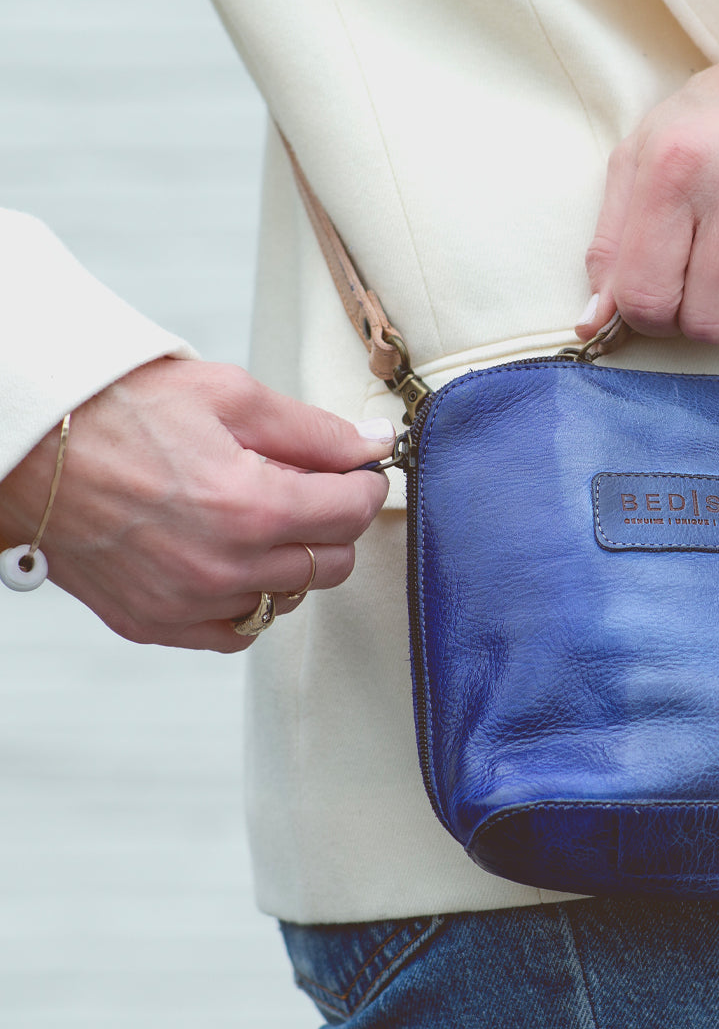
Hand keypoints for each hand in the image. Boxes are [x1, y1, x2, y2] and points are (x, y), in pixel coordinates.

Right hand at [0, 358, 392, 651]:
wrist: (31, 445)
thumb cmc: (120, 411)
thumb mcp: (231, 396)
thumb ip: (315, 431)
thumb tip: (373, 445)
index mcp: (250, 506)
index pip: (352, 514)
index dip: (365, 487)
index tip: (358, 474)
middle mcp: (224, 566)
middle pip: (331, 564)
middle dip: (333, 525)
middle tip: (307, 491)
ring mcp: (188, 603)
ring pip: (287, 599)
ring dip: (289, 561)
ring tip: (254, 517)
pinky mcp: (156, 624)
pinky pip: (237, 632)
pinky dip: (247, 600)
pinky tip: (231, 559)